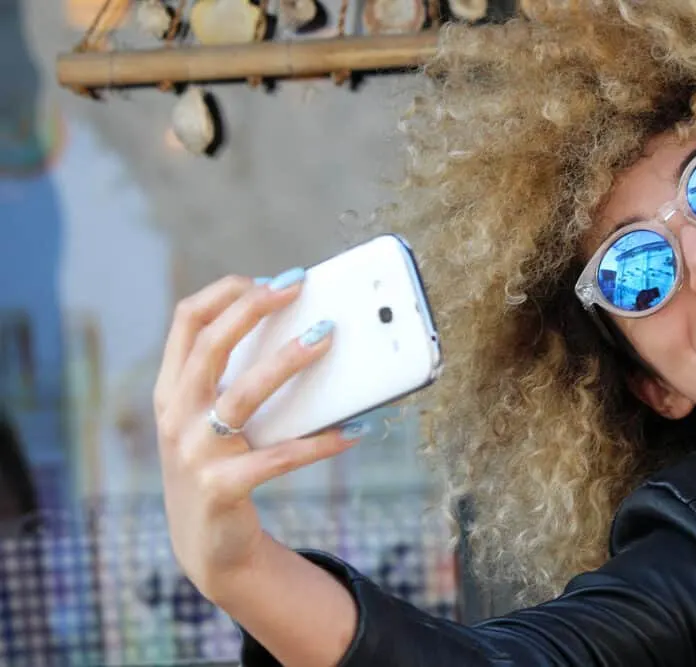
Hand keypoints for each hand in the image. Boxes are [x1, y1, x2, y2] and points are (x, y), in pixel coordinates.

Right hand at [154, 270, 359, 599]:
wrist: (209, 548)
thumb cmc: (221, 468)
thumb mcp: (211, 422)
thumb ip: (233, 380)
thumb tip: (301, 331)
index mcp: (171, 391)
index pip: (186, 322)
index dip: (224, 293)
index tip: (266, 280)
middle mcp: (175, 417)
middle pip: (210, 346)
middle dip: (252, 309)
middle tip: (296, 287)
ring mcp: (194, 453)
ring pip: (243, 394)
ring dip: (286, 361)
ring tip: (326, 338)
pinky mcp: (222, 488)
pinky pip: (279, 456)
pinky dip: (319, 442)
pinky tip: (353, 431)